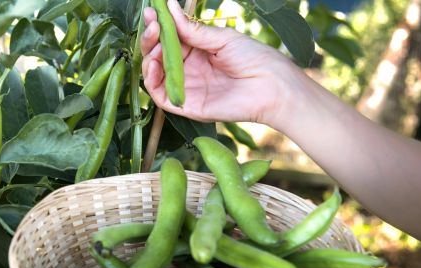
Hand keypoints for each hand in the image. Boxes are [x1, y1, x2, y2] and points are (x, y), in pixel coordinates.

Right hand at [141, 0, 298, 124]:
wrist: (271, 86)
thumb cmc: (254, 59)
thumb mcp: (222, 38)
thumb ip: (193, 29)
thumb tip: (169, 7)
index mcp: (196, 51)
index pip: (169, 39)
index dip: (158, 26)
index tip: (151, 12)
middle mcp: (188, 69)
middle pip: (158, 55)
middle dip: (151, 38)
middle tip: (152, 25)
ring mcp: (186, 87)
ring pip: (155, 74)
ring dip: (149, 57)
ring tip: (154, 41)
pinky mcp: (186, 105)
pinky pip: (161, 95)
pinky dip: (152, 80)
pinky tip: (155, 63)